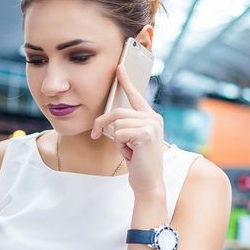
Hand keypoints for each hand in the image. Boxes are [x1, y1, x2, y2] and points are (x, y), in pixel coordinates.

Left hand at [90, 64, 163, 193]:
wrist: (148, 181)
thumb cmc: (138, 162)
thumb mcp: (131, 139)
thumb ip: (126, 125)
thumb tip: (110, 119)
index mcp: (151, 117)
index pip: (135, 96)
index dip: (126, 81)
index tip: (119, 67)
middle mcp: (153, 118)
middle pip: (117, 112)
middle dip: (102, 124)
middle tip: (96, 135)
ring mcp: (151, 125)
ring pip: (117, 123)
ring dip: (116, 139)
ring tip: (128, 150)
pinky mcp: (146, 133)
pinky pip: (119, 133)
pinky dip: (120, 145)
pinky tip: (131, 153)